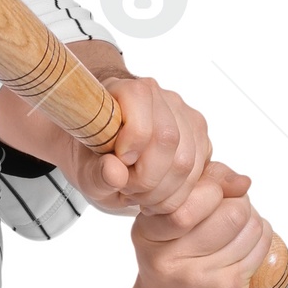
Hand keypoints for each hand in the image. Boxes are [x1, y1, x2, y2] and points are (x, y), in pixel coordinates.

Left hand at [67, 74, 211, 215]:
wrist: (114, 157)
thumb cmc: (98, 158)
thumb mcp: (86, 173)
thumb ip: (96, 174)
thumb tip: (115, 173)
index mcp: (128, 91)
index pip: (140, 101)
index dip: (131, 139)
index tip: (119, 162)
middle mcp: (163, 98)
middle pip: (168, 139)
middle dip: (146, 178)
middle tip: (128, 190)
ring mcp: (187, 117)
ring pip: (186, 162)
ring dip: (161, 193)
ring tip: (141, 195)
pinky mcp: (201, 139)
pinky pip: (198, 173)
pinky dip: (176, 195)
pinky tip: (156, 196)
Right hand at [129, 161, 272, 287]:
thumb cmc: (168, 256)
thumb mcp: (164, 216)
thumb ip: (199, 185)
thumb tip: (244, 182)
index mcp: (149, 234)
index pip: (197, 199)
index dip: (214, 188)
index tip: (209, 195)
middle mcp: (172, 260)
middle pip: (234, 212)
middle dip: (238, 203)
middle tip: (227, 210)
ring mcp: (203, 280)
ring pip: (253, 227)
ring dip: (251, 219)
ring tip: (233, 228)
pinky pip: (262, 247)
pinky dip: (259, 238)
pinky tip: (241, 245)